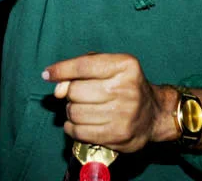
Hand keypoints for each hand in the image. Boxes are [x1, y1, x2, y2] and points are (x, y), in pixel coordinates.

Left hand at [43, 53, 164, 152]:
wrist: (154, 113)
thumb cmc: (125, 85)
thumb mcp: (109, 67)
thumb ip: (81, 70)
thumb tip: (57, 89)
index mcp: (124, 66)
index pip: (83, 66)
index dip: (61, 70)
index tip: (47, 74)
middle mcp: (125, 89)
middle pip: (75, 91)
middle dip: (70, 94)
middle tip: (79, 96)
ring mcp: (123, 114)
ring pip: (75, 112)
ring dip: (71, 111)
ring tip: (82, 109)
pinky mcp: (118, 135)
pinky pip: (79, 132)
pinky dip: (72, 127)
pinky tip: (79, 123)